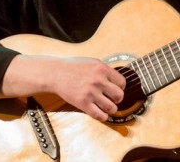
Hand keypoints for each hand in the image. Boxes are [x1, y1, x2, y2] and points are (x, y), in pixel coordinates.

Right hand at [0, 55, 126, 121]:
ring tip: (107, 107)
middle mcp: (98, 81)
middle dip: (118, 99)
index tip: (117, 89)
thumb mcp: (93, 62)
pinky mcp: (83, 103)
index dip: (121, 88)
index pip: (122, 82)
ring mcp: (91, 93)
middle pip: (119, 96)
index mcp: (102, 69)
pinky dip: (103, 117)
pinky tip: (101, 113)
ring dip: (111, 109)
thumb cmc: (74, 67)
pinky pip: (99, 115)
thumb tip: (118, 81)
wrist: (56, 73)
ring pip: (111, 107)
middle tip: (113, 99)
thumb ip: (106, 71)